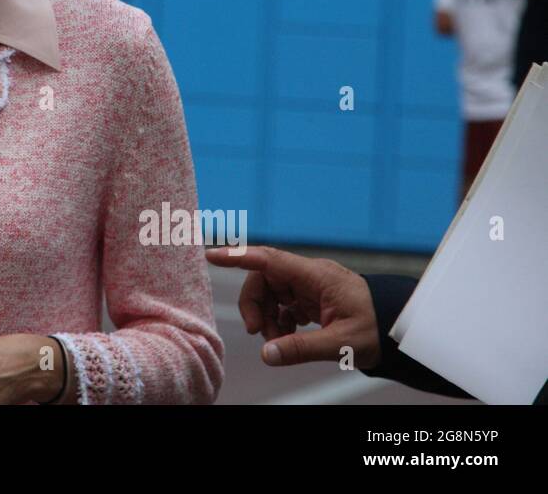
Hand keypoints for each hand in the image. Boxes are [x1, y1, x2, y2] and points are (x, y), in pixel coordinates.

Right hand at [205, 245, 381, 368]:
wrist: (398, 329)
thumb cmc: (376, 330)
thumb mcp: (341, 344)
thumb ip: (301, 348)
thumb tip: (266, 353)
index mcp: (316, 277)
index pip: (269, 260)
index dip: (238, 257)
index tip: (211, 256)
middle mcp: (310, 276)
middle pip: (264, 279)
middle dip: (255, 305)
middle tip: (257, 332)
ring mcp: (310, 286)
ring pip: (272, 292)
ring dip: (267, 316)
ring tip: (278, 340)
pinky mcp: (312, 298)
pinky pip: (283, 303)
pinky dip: (279, 320)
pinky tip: (287, 337)